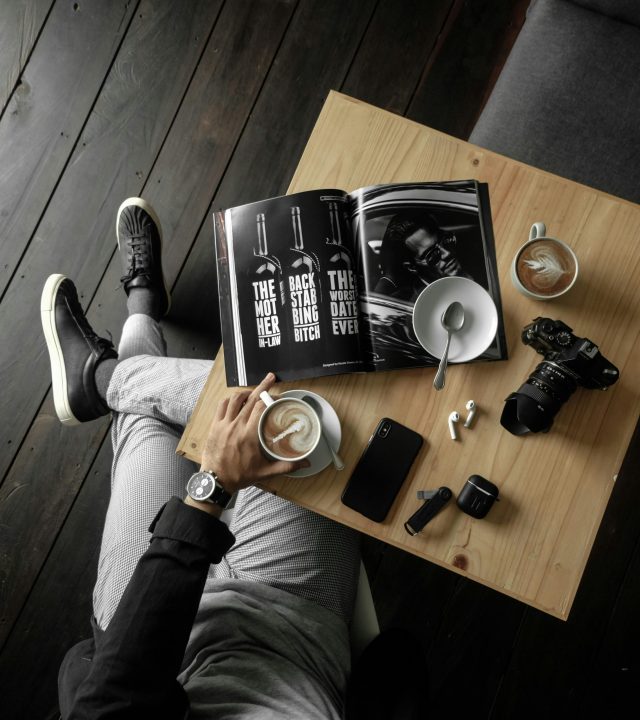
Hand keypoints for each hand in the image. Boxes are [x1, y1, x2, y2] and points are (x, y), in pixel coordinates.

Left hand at [199, 373, 308, 494]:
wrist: (216, 481)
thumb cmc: (241, 475)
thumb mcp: (266, 472)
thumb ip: (287, 466)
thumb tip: (305, 462)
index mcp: (250, 434)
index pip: (261, 407)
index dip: (270, 398)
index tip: (277, 396)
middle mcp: (236, 425)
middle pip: (250, 399)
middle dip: (262, 386)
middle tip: (271, 378)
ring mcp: (224, 424)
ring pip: (235, 399)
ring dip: (246, 392)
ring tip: (254, 390)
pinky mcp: (215, 426)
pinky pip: (222, 406)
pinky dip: (230, 399)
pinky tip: (236, 400)